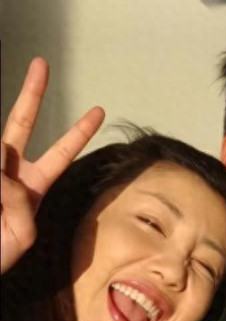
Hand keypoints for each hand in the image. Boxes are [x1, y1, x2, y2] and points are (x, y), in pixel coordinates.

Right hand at [1, 57, 103, 273]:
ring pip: (0, 149)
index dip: (79, 132)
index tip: (99, 110)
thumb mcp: (22, 235)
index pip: (61, 153)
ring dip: (1, 184)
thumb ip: (20, 204)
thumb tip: (3, 173)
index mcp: (32, 186)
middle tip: (42, 63)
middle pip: (22, 123)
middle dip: (32, 93)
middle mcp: (9, 170)